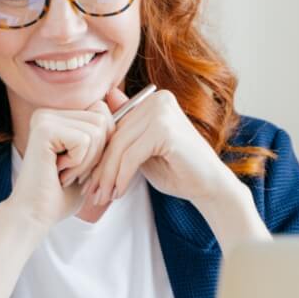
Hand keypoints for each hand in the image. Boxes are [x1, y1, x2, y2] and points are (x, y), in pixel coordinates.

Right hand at [5, 101, 114, 231]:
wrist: (35, 216)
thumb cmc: (62, 195)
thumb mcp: (90, 162)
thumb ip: (104, 136)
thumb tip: (126, 108)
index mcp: (58, 116)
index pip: (102, 113)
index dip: (103, 144)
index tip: (82, 166)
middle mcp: (49, 113)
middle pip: (102, 119)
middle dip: (97, 153)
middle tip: (73, 172)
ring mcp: (44, 118)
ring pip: (96, 131)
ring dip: (87, 161)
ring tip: (65, 173)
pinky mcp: (44, 129)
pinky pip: (84, 141)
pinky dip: (79, 164)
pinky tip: (59, 173)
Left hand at [86, 87, 232, 204]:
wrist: (210, 186)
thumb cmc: (178, 170)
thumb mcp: (143, 150)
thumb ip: (126, 133)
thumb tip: (97, 115)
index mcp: (154, 100)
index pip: (115, 126)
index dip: (100, 154)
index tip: (88, 179)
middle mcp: (158, 100)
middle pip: (115, 136)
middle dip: (101, 168)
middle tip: (91, 192)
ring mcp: (162, 112)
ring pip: (120, 148)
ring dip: (108, 176)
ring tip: (102, 197)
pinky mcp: (165, 131)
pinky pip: (131, 156)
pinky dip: (121, 177)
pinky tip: (118, 193)